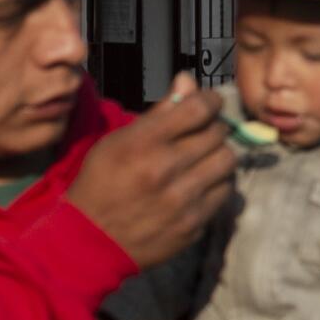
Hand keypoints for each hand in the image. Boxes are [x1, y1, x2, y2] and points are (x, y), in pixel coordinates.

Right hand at [69, 73, 235, 269]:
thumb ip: (159, 111)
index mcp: (142, 143)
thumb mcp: (117, 141)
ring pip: (228, 161)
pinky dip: (219, 182)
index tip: (210, 103)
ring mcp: (182, 200)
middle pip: (218, 134)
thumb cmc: (102, 182)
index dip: (210, 100)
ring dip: (220, 154)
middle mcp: (165, 169)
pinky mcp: (194, 223)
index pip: (197, 108)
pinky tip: (202, 182)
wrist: (91, 240)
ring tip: (205, 158)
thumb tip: (188, 79)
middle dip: (215, 128)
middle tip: (204, 133)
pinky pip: (226, 191)